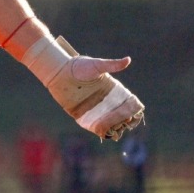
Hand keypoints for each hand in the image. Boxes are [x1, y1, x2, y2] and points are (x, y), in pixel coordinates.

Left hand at [23, 36, 144, 140]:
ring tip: (114, 129)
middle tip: (123, 122)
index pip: (128, 105)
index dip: (133, 112)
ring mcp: (95, 110)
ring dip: (113, 129)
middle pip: (120, 117)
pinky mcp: (83, 115)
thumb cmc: (80, 66)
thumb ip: (112, 65)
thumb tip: (128, 60)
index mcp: (113, 91)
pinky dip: (99, 131)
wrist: (60, 72)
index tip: (132, 115)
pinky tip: (103, 132)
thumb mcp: (97, 65)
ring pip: (108, 124)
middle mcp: (106, 102)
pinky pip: (93, 126)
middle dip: (124, 122)